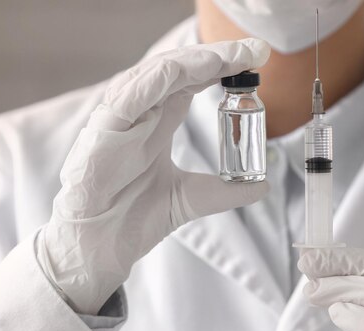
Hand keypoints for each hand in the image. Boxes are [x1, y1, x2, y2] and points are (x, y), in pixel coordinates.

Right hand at [39, 39, 270, 314]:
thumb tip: (262, 186)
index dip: (220, 70)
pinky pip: (128, 98)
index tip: (253, 63)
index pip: (191, 84)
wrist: (101, 246)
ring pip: (155, 77)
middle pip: (178, 73)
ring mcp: (121, 120)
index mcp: (157, 124)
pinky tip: (183, 70)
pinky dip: (155, 81)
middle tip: (250, 51)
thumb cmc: (133, 218)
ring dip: (192, 62)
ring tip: (227, 56)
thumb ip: (226, 192)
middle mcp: (140, 115)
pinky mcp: (102, 132)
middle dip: (214, 58)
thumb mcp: (192, 198)